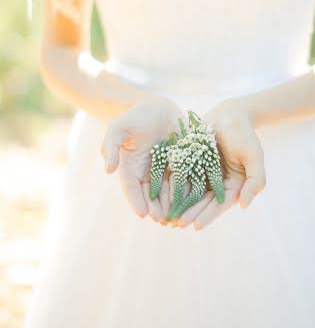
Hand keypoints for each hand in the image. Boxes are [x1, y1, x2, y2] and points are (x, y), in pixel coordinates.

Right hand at [100, 95, 184, 221]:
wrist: (158, 107)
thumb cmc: (135, 117)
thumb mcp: (118, 128)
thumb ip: (111, 146)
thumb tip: (108, 170)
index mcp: (131, 168)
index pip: (132, 188)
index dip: (136, 201)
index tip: (142, 214)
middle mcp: (148, 172)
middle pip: (151, 194)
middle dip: (156, 209)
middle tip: (162, 220)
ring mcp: (165, 169)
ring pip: (169, 191)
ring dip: (173, 205)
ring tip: (178, 218)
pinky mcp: (182, 163)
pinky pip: (186, 179)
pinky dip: (189, 191)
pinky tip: (194, 202)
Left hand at [176, 100, 266, 229]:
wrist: (229, 113)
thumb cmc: (244, 134)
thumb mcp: (254, 155)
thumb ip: (255, 180)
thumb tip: (244, 205)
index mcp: (234, 184)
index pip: (220, 204)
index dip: (209, 215)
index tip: (196, 226)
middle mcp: (218, 182)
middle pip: (203, 202)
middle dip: (191, 214)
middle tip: (177, 225)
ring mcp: (204, 172)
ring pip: (191, 192)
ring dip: (180, 205)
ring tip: (168, 217)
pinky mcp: (192, 162)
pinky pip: (182, 176)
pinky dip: (174, 187)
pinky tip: (162, 195)